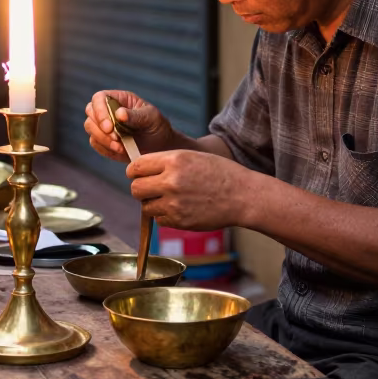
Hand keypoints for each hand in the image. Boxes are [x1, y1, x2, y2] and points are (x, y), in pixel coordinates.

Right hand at [84, 89, 173, 160]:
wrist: (160, 146)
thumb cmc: (156, 126)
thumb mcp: (151, 118)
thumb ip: (135, 116)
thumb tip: (119, 113)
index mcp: (118, 99)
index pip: (99, 98)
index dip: (100, 111)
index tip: (109, 127)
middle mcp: (107, 110)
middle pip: (90, 113)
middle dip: (100, 128)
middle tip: (116, 139)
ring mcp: (103, 126)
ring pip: (90, 128)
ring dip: (103, 140)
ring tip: (121, 147)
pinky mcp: (103, 141)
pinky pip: (95, 143)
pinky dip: (105, 148)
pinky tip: (120, 151)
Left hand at [127, 150, 247, 230]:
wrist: (242, 196)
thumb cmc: (219, 173)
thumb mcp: (192, 156)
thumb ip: (165, 162)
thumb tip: (139, 171)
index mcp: (174, 160)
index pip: (136, 167)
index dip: (135, 171)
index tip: (139, 174)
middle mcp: (171, 181)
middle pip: (135, 188)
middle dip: (141, 189)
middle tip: (152, 189)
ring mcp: (174, 203)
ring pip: (145, 206)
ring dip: (153, 204)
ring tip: (170, 199)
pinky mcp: (179, 221)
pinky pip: (159, 219)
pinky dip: (165, 216)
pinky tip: (180, 208)